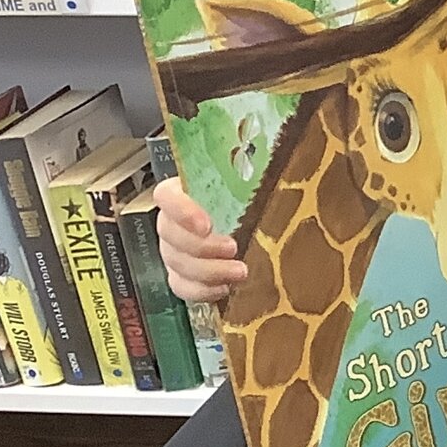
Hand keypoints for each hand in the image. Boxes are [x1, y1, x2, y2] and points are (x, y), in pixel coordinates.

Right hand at [154, 176, 247, 303]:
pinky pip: (180, 286)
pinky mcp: (181, 274)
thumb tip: (279, 155)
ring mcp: (173, 249)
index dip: (181, 210)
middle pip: (169, 233)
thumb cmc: (248, 198)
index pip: (167, 196)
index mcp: (184, 191)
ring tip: (240, 271)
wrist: (251, 223)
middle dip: (201, 246)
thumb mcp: (250, 181)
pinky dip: (200, 291)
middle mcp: (173, 220)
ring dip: (207, 271)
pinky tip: (224, 288)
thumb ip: (254, 170)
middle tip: (233, 248)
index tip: (206, 224)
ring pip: (175, 262)